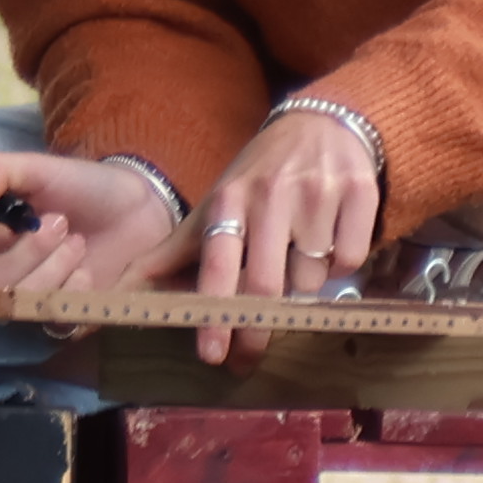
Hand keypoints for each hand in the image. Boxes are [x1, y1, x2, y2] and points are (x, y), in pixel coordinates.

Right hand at [0, 144, 195, 309]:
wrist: (137, 209)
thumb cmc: (79, 188)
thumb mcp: (36, 167)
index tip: (3, 228)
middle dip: (27, 252)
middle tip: (61, 223)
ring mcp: (22, 301)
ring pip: (16, 303)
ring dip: (53, 267)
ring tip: (76, 241)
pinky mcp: (55, 319)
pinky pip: (49, 320)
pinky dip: (72, 292)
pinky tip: (87, 272)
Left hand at [170, 100, 388, 360]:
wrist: (321, 124)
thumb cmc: (259, 178)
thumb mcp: (214, 206)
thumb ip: (172, 253)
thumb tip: (122, 293)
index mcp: (229, 200)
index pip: (219, 266)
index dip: (216, 313)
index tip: (213, 354)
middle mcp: (271, 195)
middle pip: (267, 284)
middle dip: (256, 330)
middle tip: (248, 357)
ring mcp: (317, 193)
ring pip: (313, 279)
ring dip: (305, 289)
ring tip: (298, 266)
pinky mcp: (359, 193)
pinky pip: (350, 259)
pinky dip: (342, 266)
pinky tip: (330, 245)